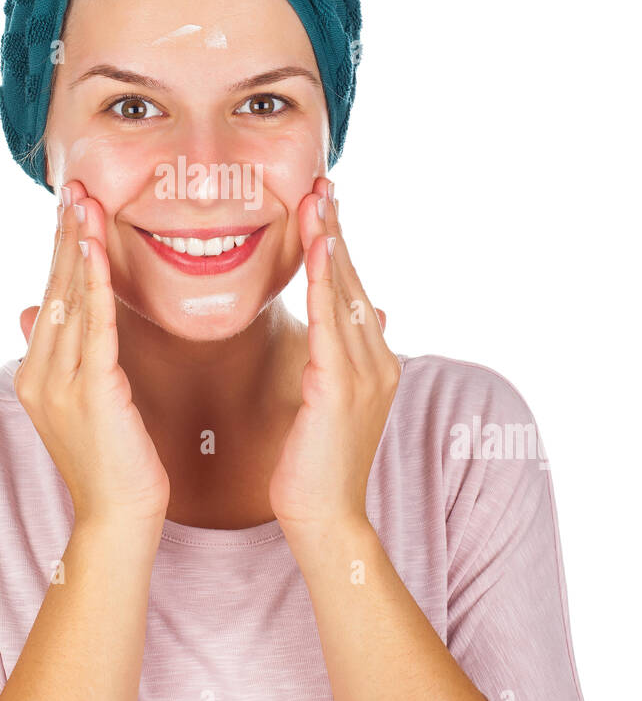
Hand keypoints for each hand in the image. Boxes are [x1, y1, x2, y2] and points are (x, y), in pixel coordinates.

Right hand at [14, 180, 170, 530]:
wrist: (120, 519)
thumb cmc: (112, 464)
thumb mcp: (77, 402)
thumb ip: (59, 355)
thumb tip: (28, 311)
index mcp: (37, 373)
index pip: (50, 297)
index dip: (60, 250)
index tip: (68, 208)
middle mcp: (40, 372)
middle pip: (54, 288)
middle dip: (64, 235)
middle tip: (73, 185)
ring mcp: (60, 382)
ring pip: (70, 298)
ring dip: (77, 244)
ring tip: (83, 200)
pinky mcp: (92, 390)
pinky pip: (94, 324)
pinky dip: (95, 281)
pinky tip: (97, 247)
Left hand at [269, 176, 400, 534]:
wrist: (324, 518)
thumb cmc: (318, 464)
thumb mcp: (340, 399)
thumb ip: (353, 354)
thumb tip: (381, 311)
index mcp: (376, 361)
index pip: (356, 289)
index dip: (343, 244)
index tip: (327, 203)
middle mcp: (378, 360)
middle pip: (355, 280)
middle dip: (338, 229)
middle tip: (322, 182)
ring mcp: (363, 373)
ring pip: (346, 293)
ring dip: (332, 242)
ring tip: (319, 199)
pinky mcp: (338, 387)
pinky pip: (330, 323)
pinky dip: (327, 282)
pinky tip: (320, 249)